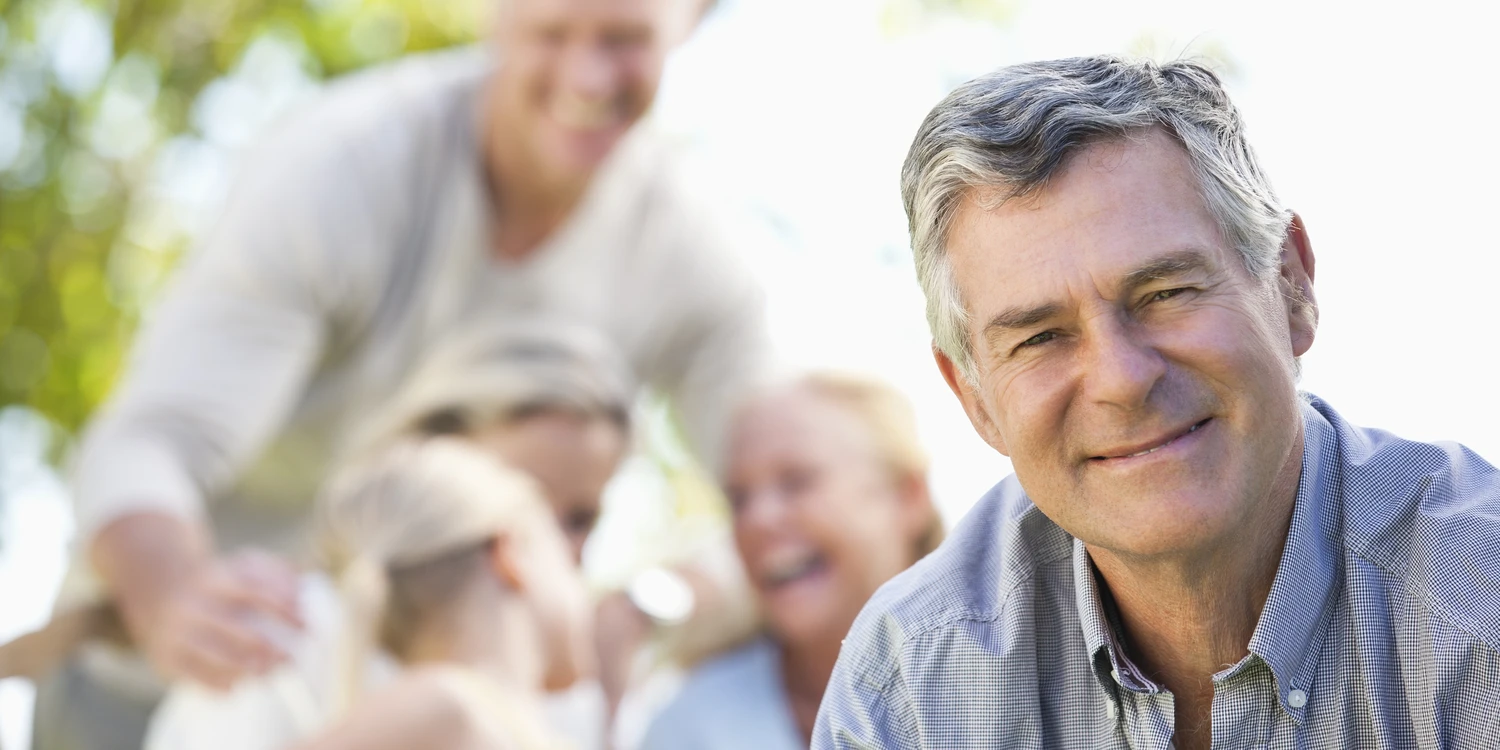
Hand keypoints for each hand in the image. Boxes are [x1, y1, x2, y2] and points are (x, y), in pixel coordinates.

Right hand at [135, 549, 302, 689]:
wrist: (163, 596)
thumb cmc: (222, 586)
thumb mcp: (243, 567)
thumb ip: (275, 572)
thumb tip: (303, 587)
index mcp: (217, 578)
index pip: (253, 591)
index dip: (282, 608)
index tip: (305, 624)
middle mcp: (196, 605)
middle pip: (234, 628)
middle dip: (266, 647)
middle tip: (291, 659)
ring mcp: (178, 632)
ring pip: (212, 654)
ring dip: (243, 668)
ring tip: (267, 673)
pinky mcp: (166, 656)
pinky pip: (192, 675)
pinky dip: (215, 684)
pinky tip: (235, 688)